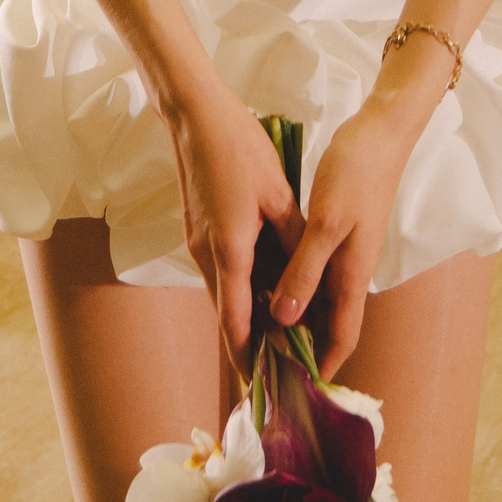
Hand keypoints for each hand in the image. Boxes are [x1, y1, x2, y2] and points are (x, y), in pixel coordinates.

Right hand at [167, 83, 302, 374]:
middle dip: (249, 343)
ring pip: (225, 290)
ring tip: (279, 335)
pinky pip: (222, 268)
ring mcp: (198, 241)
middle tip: (277, 368)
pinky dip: (241, 286)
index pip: (235, 321)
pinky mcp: (199, 229)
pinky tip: (265, 286)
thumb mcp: (278, 194)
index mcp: (228, 250)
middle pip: (227, 313)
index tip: (260, 385)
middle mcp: (206, 254)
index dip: (247, 356)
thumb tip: (305, 275)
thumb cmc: (240, 149)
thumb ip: (293, 239)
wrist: (196, 116)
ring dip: (247, 314)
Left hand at [267, 98, 420, 380]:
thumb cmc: (356, 174)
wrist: (381, 133)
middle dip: (303, 347)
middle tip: (266, 364)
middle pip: (329, 322)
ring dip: (296, 316)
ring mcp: (346, 251)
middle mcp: (351, 269)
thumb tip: (286, 318)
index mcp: (353, 274)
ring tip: (260, 331)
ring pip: (319, 297)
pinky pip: (315, 272)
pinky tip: (270, 282)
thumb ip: (306, 270)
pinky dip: (295, 285)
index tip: (297, 393)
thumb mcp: (326, 223)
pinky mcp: (338, 232)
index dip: (323, 367)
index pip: (342, 337)